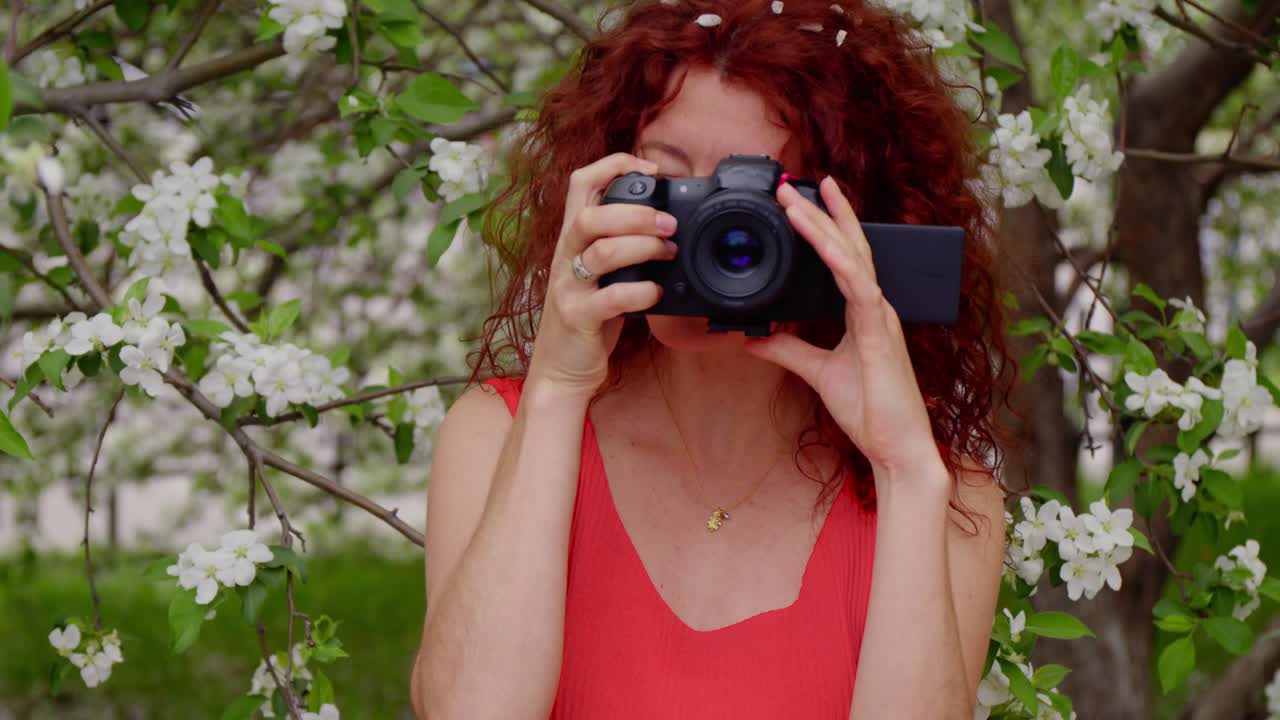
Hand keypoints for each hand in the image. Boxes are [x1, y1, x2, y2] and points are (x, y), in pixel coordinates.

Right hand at [526, 152, 678, 399]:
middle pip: (590, 214)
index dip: (614, 165)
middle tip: (669, 224)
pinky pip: (610, 298)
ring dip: (642, 247)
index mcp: (572, 238)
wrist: (561, 369)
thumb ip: (620, 245)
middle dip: (636, 212)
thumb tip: (666, 222)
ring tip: (668, 254)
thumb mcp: (600, 272)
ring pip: (600, 252)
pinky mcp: (576, 317)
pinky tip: (656, 293)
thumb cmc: (588, 316)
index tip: (651, 170)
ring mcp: (568, 287)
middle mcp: (565, 256)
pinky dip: (640, 292)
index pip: (580, 182)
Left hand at [743, 177, 940, 482]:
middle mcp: (876, 307)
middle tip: (793, 184)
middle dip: (822, 212)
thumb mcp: (818, 373)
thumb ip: (788, 351)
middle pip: (849, 246)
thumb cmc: (870, 412)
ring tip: (798, 201)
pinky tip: (826, 245)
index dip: (826, 226)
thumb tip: (754, 338)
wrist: (897, 448)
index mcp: (864, 313)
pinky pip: (859, 289)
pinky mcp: (880, 334)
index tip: (802, 200)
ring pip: (851, 259)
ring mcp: (881, 317)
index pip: (845, 257)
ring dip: (824, 228)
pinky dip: (841, 263)